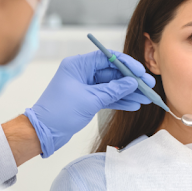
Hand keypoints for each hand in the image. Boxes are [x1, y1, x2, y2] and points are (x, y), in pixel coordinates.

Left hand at [24, 50, 154, 157]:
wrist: (43, 132)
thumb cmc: (60, 112)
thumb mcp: (90, 100)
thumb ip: (113, 90)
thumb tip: (132, 83)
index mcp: (78, 65)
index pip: (107, 58)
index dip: (126, 64)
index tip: (141, 72)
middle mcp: (82, 73)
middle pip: (112, 72)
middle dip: (131, 80)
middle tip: (148, 86)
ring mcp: (85, 86)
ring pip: (111, 86)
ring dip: (128, 92)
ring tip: (145, 98)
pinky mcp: (87, 99)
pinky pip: (107, 96)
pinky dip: (119, 100)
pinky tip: (134, 105)